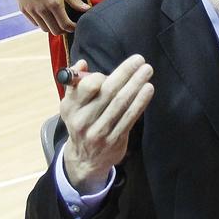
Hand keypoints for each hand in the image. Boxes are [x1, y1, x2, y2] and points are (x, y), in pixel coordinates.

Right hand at [3, 0, 88, 36]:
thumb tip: (86, 9)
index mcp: (53, 3)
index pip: (65, 25)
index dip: (72, 27)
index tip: (76, 25)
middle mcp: (42, 10)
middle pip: (55, 30)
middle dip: (64, 30)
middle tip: (68, 24)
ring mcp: (31, 11)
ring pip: (44, 29)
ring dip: (52, 27)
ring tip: (57, 20)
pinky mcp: (24, 10)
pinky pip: (35, 23)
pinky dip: (42, 23)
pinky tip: (46, 15)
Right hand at [60, 54, 153, 189]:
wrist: (85, 159)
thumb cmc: (80, 122)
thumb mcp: (70, 105)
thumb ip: (75, 83)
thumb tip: (82, 62)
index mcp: (71, 108)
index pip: (86, 88)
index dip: (101, 75)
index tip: (114, 68)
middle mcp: (83, 120)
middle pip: (107, 93)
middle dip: (125, 73)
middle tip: (139, 59)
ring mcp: (100, 132)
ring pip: (120, 104)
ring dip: (136, 85)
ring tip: (147, 70)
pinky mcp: (115, 140)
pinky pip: (129, 118)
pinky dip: (140, 102)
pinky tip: (148, 89)